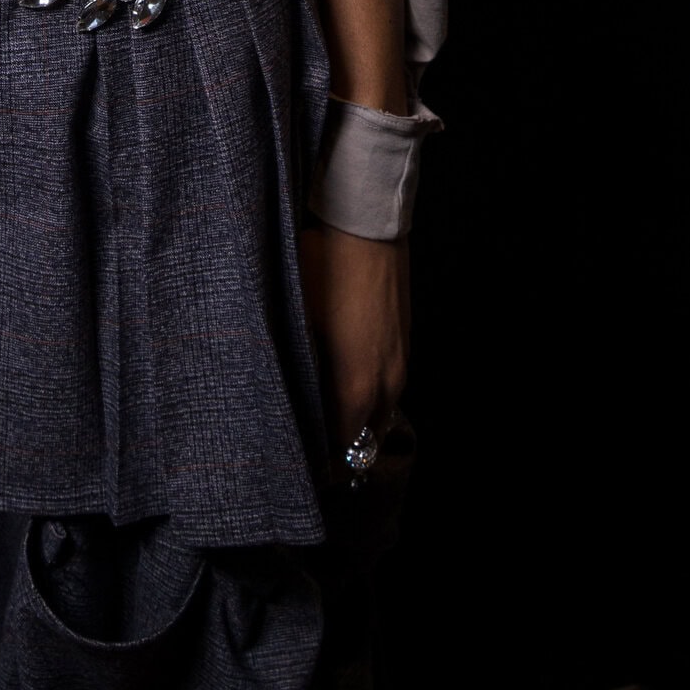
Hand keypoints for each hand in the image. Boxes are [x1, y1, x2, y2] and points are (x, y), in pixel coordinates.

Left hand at [298, 221, 409, 458]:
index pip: (342, 450)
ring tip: (324, 416)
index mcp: (357, 388)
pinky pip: (388, 386)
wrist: (366, 225)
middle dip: (341, 450)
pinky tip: (344, 381)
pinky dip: (370, 397)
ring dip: (357, 422)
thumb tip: (285, 399)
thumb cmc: (323, 270)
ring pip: (381, 412)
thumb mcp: (299, 321)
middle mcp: (386, 384)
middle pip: (366, 439)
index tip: (299, 464)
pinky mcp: (404, 341)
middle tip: (309, 447)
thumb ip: (299, 371)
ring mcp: (400, 362)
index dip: (321, 464)